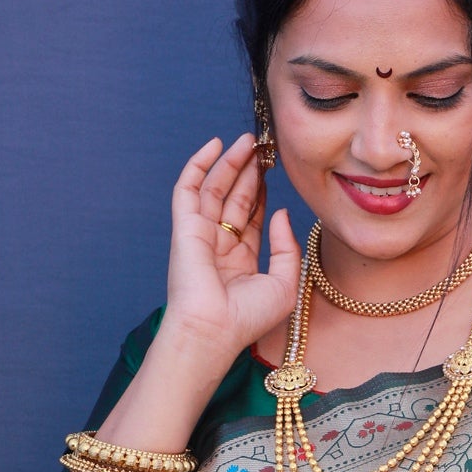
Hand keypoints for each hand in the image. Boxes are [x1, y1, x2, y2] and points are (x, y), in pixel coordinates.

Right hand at [161, 132, 301, 360]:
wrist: (214, 331)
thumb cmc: (247, 319)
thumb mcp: (284, 284)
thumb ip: (287, 248)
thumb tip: (281, 212)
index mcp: (240, 261)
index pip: (251, 217)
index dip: (262, 192)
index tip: (274, 171)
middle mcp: (219, 245)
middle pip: (234, 198)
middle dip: (249, 172)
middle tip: (263, 148)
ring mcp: (200, 235)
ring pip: (214, 189)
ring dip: (230, 163)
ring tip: (248, 141)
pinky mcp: (184, 227)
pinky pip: (187, 188)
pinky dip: (198, 165)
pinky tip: (215, 145)